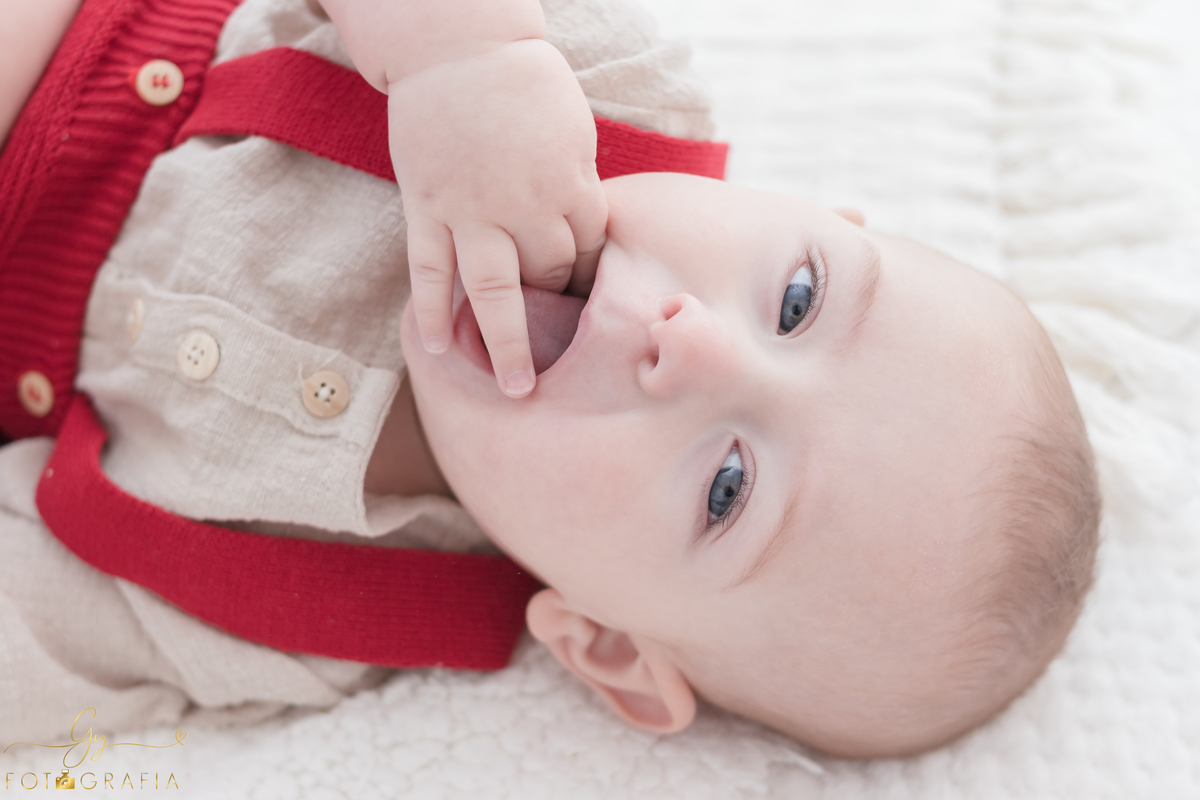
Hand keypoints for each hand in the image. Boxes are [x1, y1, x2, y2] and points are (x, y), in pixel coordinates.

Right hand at [390, 39, 606, 397]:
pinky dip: (432, 312)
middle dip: (557, 304)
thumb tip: (581, 225)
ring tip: (516, 391)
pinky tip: (436, 350)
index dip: (590, 272)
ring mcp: (472, 212)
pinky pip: (430, 271)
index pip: (589, 248)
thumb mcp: (572, 129)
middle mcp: (525, 207)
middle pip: (550, 275)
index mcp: (569, 184)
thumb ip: (576, 183)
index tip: (587, 293)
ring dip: (509, 346)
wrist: (457, 45)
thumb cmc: (523, 79)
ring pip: (496, 293)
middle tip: (556, 337)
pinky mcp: (427, 208)